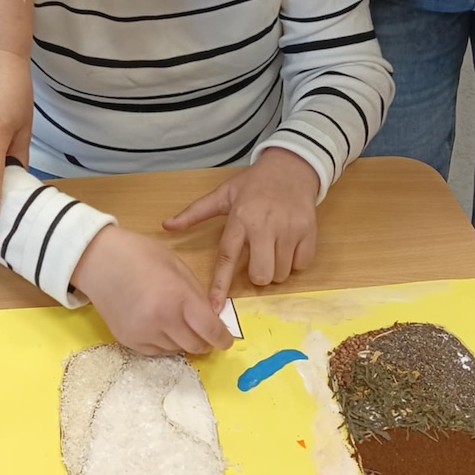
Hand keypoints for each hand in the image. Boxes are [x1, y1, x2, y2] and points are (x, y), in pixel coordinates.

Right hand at [71, 226, 233, 355]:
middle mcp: (161, 321)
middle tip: (203, 330)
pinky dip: (164, 343)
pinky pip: (157, 352)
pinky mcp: (128, 341)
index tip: (225, 340)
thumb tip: (212, 318)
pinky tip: (159, 325)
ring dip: (183, 340)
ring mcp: (143, 334)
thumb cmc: (139, 255)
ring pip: (177, 351)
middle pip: (196, 346)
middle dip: (205, 340)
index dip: (222, 338)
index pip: (210, 331)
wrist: (97, 260)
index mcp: (177, 297)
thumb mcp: (176, 265)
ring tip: (176, 321)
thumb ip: (196, 294)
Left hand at [163, 149, 320, 306]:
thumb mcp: (223, 195)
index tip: (214, 307)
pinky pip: (301, 266)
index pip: (227, 257)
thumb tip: (166, 226)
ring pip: (281, 273)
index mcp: (240, 219)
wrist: (291, 167)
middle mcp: (264, 226)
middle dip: (258, 275)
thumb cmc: (253, 184)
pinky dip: (294, 262)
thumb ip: (194, 213)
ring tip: (273, 248)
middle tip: (258, 259)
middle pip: (261, 274)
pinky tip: (289, 245)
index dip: (220, 284)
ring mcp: (289, 230)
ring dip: (276, 269)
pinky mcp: (309, 232)